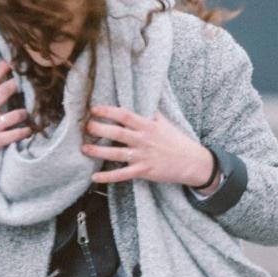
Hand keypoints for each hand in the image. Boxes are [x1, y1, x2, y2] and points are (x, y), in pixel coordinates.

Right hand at [0, 59, 30, 175]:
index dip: (0, 70)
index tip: (9, 62)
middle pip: (4, 92)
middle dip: (15, 84)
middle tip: (24, 81)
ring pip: (15, 115)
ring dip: (24, 111)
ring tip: (28, 110)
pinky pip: (16, 135)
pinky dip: (25, 131)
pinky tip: (29, 129)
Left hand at [80, 104, 217, 188]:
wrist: (193, 162)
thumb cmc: (177, 141)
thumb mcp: (165, 123)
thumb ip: (150, 114)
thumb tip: (140, 100)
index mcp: (148, 126)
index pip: (125, 115)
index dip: (108, 111)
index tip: (94, 109)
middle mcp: (144, 140)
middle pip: (117, 133)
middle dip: (99, 129)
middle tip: (86, 127)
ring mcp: (143, 156)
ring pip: (116, 154)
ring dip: (98, 152)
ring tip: (84, 149)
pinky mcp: (144, 171)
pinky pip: (122, 175)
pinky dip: (108, 177)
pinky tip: (94, 177)